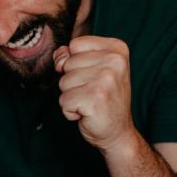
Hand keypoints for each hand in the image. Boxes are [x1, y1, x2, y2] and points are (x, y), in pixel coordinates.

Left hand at [54, 36, 136, 151]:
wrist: (118, 132)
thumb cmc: (105, 100)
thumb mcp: (93, 70)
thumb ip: (73, 56)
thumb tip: (58, 57)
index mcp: (117, 49)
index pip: (75, 44)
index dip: (76, 63)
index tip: (93, 76)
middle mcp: (114, 61)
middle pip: (67, 63)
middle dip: (73, 81)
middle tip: (93, 93)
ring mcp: (105, 80)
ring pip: (63, 82)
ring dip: (71, 96)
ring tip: (90, 102)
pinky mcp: (94, 99)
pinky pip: (63, 100)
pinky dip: (70, 111)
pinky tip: (86, 113)